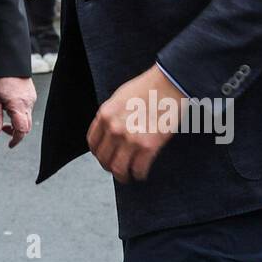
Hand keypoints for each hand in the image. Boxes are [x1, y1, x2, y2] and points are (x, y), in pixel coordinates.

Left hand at [0, 76, 35, 146]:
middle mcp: (28, 104)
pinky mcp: (32, 95)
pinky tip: (11, 105)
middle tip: (4, 129)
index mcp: (18, 107)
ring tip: (5, 113)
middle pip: (26, 127)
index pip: (21, 130)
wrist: (11, 64)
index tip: (10, 145)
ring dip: (18, 122)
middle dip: (16, 132)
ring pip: (27, 118)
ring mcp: (32, 100)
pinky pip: (28, 109)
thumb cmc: (1, 79)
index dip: (16, 140)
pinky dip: (20, 113)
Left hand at [87, 64, 182, 183]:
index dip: (98, 154)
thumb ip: (111, 116)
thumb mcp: (118, 99)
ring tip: (127, 177)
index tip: (105, 157)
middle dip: (109, 167)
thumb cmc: (146, 88)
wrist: (168, 85)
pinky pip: (138, 169)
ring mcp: (130, 138)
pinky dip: (139, 175)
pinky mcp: (148, 146)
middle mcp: (114, 128)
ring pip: (118, 169)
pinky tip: (141, 174)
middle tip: (116, 169)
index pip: (93, 143)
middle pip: (103, 158)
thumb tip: (108, 134)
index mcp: (105, 115)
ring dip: (122, 176)